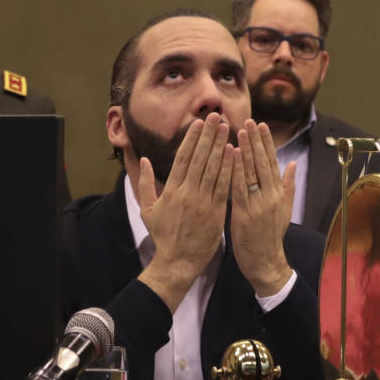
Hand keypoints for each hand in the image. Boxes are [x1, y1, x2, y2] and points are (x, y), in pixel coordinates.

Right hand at [136, 113, 233, 311]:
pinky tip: (234, 153)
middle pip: (199, 158)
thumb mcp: (148, 211)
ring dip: (220, 146)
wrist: (177, 263)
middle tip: (215, 116)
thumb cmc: (163, 237)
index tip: (199, 122)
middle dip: (208, 135)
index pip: (183, 158)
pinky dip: (228, 168)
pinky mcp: (216, 212)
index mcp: (171, 190)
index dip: (192, 138)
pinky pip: (224, 186)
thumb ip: (145, 184)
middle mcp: (187, 193)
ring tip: (226, 128)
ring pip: (213, 168)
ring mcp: (202, 202)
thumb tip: (145, 160)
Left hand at [230, 119, 294, 297]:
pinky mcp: (245, 214)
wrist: (266, 264)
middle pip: (263, 163)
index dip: (266, 143)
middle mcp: (271, 196)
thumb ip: (288, 186)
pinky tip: (232, 156)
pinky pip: (240, 188)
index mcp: (279, 194)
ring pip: (252, 172)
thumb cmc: (271, 236)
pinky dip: (236, 171)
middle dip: (255, 140)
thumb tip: (293, 164)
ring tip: (240, 131)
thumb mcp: (285, 210)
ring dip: (246, 150)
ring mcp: (258, 205)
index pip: (273, 162)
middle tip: (249, 120)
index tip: (261, 125)